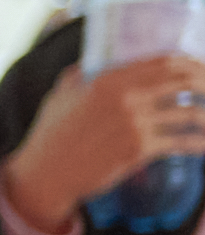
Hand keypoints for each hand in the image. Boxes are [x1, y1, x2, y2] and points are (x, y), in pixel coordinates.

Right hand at [0, 52, 204, 234]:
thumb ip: (82, 74)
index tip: (201, 70)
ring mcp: (134, 124)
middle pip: (184, 80)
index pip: (165, 61)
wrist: (46, 174)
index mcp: (109, 79)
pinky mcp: (139, 150)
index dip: (192, 63)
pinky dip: (201, 143)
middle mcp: (125, 97)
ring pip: (190, 113)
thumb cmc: (50, 135)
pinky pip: (182, 142)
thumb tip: (98, 62)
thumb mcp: (61, 94)